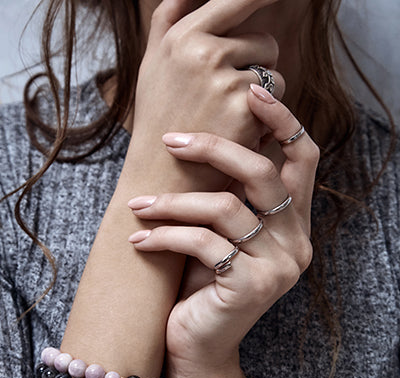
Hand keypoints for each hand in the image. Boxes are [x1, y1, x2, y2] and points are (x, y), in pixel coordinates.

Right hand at [128, 0, 284, 191]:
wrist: (159, 178)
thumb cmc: (158, 122)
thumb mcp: (152, 66)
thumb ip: (167, 20)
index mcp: (181, 37)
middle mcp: (203, 52)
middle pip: (264, 41)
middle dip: (259, 68)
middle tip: (231, 98)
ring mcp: (225, 80)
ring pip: (274, 75)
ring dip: (263, 99)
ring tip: (228, 120)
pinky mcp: (244, 110)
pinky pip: (276, 104)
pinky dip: (264, 122)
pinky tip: (236, 136)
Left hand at [128, 86, 318, 370]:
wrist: (197, 348)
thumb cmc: (202, 286)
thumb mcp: (219, 234)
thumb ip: (228, 196)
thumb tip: (204, 138)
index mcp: (294, 226)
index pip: (304, 160)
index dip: (282, 122)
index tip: (251, 91)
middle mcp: (296, 244)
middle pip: (263, 174)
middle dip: (214, 149)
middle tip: (170, 140)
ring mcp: (277, 267)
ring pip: (225, 208)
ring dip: (172, 202)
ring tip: (137, 205)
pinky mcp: (251, 287)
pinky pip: (203, 243)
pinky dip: (164, 236)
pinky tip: (138, 239)